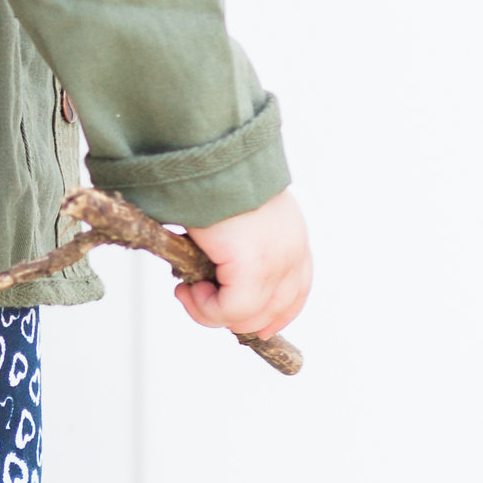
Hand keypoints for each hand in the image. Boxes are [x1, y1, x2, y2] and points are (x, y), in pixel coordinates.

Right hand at [175, 190, 310, 342]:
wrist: (207, 153)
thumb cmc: (210, 175)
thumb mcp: (235, 215)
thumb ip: (236, 245)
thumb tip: (209, 273)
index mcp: (292, 235)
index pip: (296, 291)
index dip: (274, 316)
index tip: (254, 329)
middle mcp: (293, 250)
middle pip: (274, 310)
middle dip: (234, 317)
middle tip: (195, 298)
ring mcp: (278, 260)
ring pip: (249, 316)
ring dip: (212, 312)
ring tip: (186, 291)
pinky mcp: (254, 266)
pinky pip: (231, 310)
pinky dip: (205, 308)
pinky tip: (186, 289)